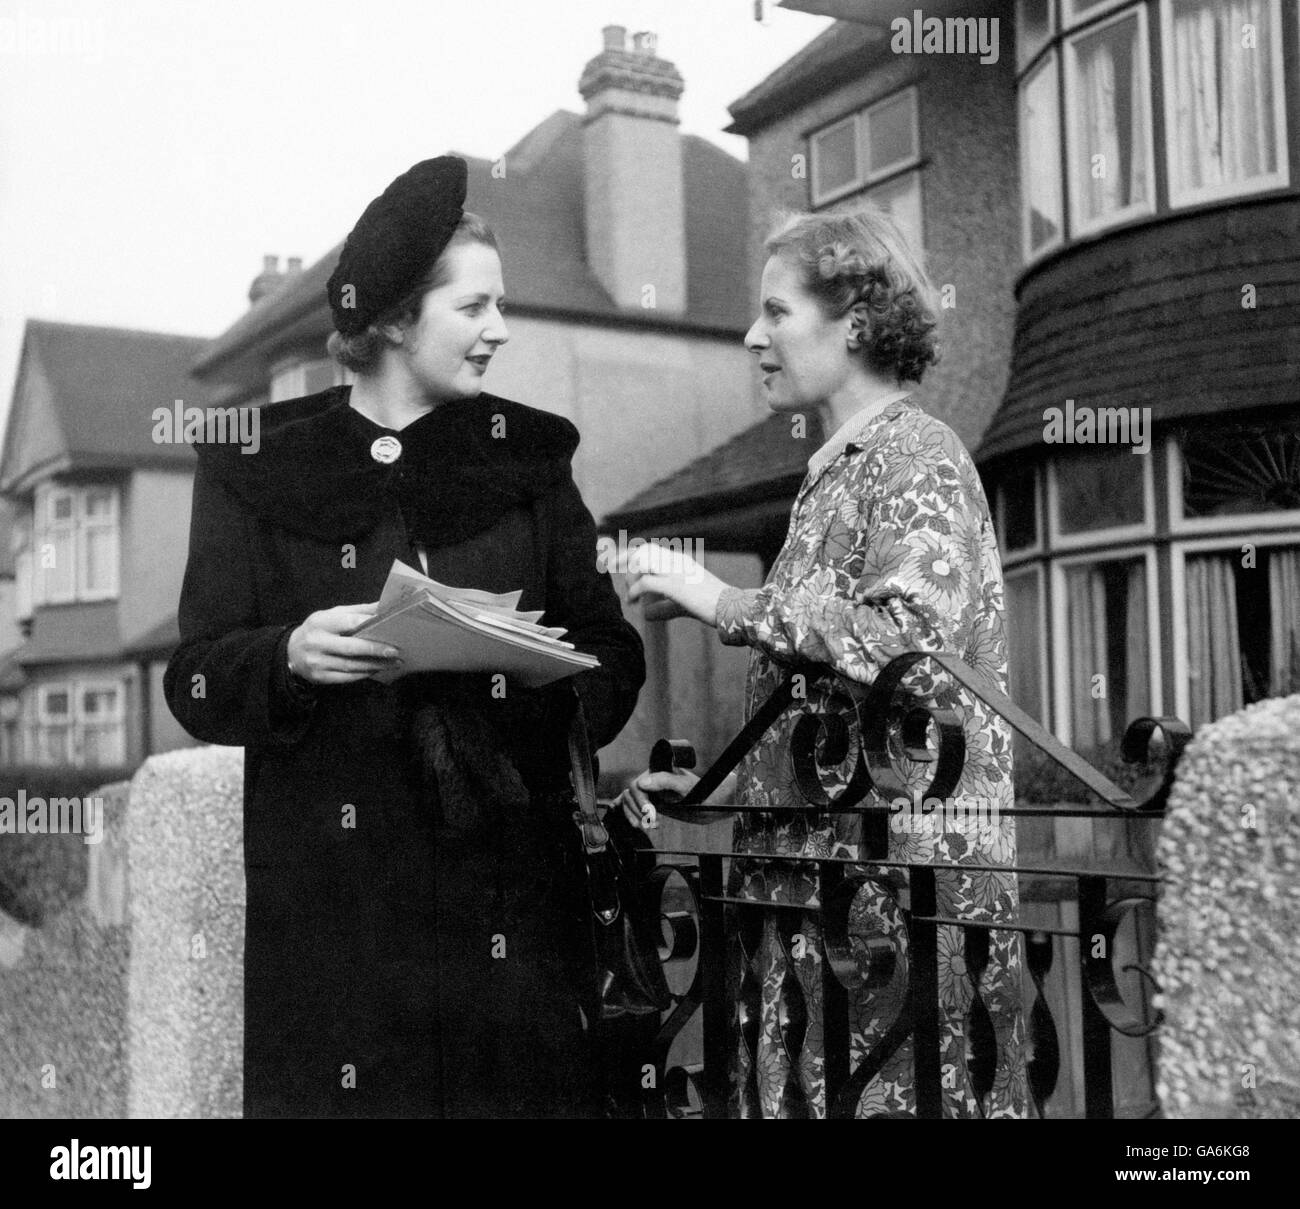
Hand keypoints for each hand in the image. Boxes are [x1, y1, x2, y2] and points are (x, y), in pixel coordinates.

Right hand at [286, 602, 401, 684]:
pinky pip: (347, 677)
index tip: (389, 627)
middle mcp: (317, 643)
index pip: (348, 622)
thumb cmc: (318, 630)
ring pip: (351, 666)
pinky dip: (364, 674)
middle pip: (351, 648)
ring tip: (393, 662)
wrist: (291, 652)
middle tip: (395, 651)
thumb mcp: (331, 615)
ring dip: (375, 665)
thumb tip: (383, 606)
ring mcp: (317, 662)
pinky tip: (377, 670)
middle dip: (375, 649)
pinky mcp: (320, 677)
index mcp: (320, 622)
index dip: (369, 624)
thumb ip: (356, 611)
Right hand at [616, 769, 700, 831]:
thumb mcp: (684, 786)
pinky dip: (626, 811)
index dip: (641, 801)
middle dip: (638, 811)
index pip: (636, 786)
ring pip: (627, 800)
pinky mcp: (649, 802)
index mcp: (656, 772)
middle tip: (652, 823)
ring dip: (634, 815)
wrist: (708, 804)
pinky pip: (631, 804)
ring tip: (649, 826)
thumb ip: (665, 780)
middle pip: (629, 794)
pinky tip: (625, 817)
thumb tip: (642, 782)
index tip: (651, 814)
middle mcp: (649, 780)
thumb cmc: (699, 792)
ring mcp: (648, 791)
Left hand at [617, 543, 728, 627]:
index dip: (629, 555)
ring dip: (631, 578)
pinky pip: (646, 583)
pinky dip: (635, 592)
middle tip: (621, 581)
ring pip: (641, 562)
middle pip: (642, 551)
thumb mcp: (683, 605)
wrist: (731, 608)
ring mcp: (676, 572)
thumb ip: (664, 607)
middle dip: (624, 562)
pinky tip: (633, 602)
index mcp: (679, 560)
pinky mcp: (675, 586)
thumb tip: (646, 615)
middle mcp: (676, 561)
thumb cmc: (710, 606)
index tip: (615, 564)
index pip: (648, 549)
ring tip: (631, 595)